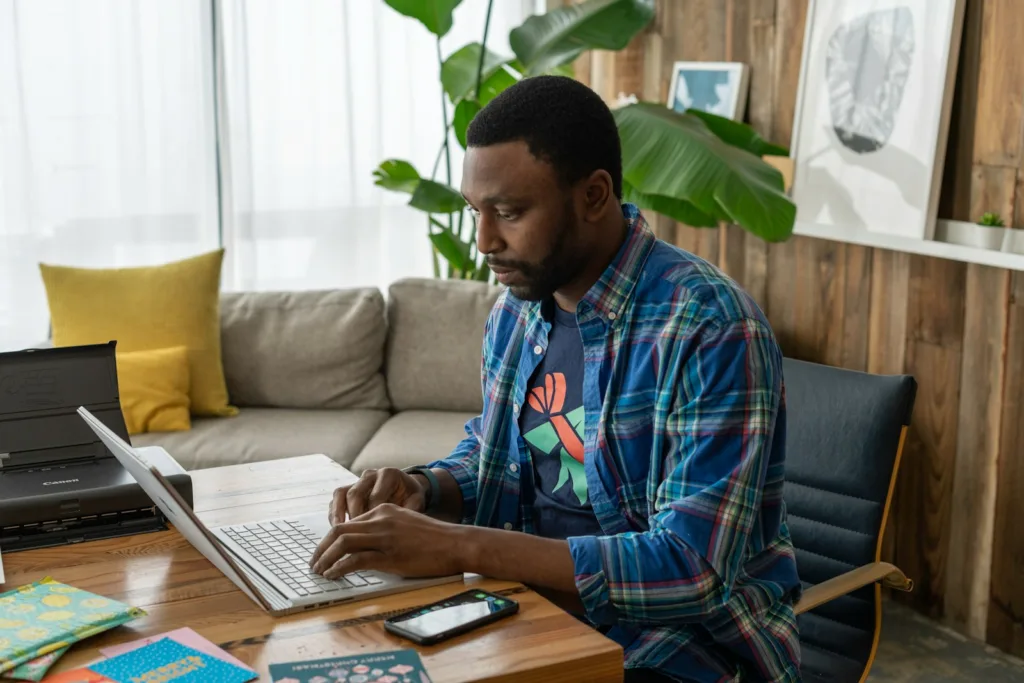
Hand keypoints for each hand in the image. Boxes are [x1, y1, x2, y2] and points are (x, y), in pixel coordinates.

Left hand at [309, 503, 465, 578]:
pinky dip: (340, 568)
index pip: (347, 522)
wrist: (456, 543)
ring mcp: (385, 536)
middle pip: (339, 531)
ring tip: (319, 571)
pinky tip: (334, 575)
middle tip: (314, 563)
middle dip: (321, 548)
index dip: (329, 539)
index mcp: (384, 510)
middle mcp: (381, 519)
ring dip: (326, 559)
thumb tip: (362, 548)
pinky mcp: (390, 555)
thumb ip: (384, 530)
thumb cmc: (434, 539)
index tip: (322, 553)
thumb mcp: (405, 525)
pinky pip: (356, 560)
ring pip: (343, 543)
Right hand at [328, 467, 427, 524]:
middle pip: (355, 493)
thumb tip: (400, 527)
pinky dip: (334, 514)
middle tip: (354, 534)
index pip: (376, 495)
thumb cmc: (411, 497)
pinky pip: (336, 499)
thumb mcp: (416, 501)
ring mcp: (357, 481)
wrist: (406, 488)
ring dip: (338, 514)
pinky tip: (336, 530)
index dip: (371, 515)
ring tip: (339, 532)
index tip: (372, 533)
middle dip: (353, 515)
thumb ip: (409, 511)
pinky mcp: (348, 489)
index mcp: (388, 474)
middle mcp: (370, 474)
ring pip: (341, 493)